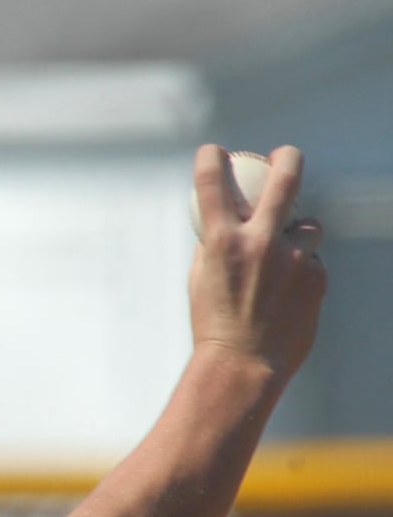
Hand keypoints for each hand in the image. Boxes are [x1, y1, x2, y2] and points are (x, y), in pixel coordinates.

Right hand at [188, 144, 326, 380]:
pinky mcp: (316, 279)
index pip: (211, 182)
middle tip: (284, 155)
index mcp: (222, 241)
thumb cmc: (214, 325)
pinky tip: (287, 294)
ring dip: (299, 233)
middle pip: (285, 180)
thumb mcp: (200, 278)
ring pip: (309, 227)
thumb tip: (221, 228)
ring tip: (287, 253)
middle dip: (286, 158)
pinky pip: (313, 264)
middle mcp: (261, 242)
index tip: (213, 153)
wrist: (243, 364)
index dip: (210, 159)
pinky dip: (301, 272)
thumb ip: (214, 247)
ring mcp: (294, 260)